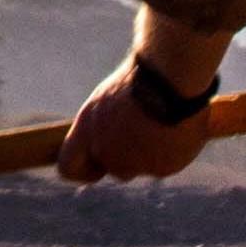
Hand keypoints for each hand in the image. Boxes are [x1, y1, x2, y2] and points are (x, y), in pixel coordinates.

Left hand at [53, 21, 230, 182]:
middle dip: (126, 156)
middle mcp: (106, 151)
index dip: (82, 170)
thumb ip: (105, 127)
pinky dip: (171, 152)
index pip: (68, 165)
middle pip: (114, 168)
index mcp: (87, 131)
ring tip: (162, 123)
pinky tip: (177, 128)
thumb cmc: (142, 78)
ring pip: (141, 167)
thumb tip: (106, 144)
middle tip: (143, 129)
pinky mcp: (161, 168)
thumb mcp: (111, 98)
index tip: (96, 166)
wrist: (172, 77)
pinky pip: (165, 165)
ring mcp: (134, 163)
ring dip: (150, 154)